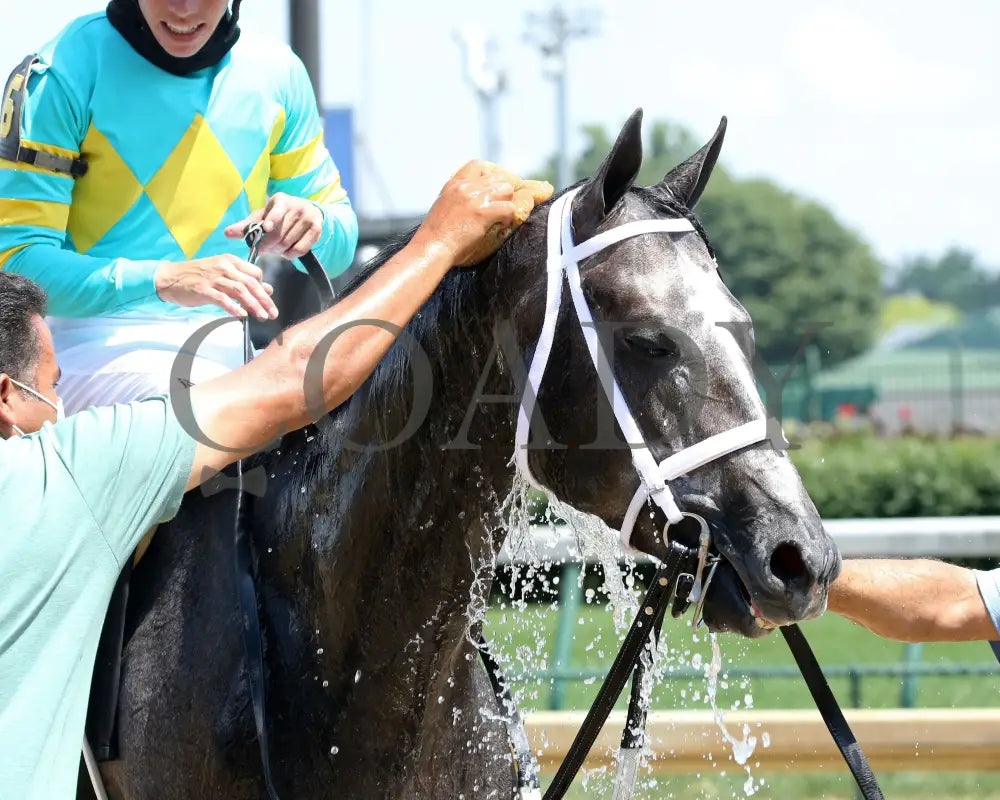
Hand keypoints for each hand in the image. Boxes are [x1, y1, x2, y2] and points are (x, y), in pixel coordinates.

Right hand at [154, 255, 278, 319]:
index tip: (268, 300)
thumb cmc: (197, 276)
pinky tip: (242, 315)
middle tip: (273, 313)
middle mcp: (223, 267)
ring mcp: (213, 278)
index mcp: (230, 261)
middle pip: (250, 283)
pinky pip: (222, 299)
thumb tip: (267, 288)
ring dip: (253, 305)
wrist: (169, 278)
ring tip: (262, 316)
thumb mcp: (222, 274)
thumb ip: (243, 280)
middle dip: (264, 299)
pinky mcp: (203, 289)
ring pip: (240, 291)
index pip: (254, 272)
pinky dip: (234, 307)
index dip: (264, 287)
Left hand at [225, 192, 323, 258]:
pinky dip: (290, 254)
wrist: (308, 211)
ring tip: (276, 247)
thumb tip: (227, 233)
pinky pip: (300, 249)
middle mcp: (297, 207)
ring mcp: (308, 218)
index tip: (266, 228)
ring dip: (279, 250)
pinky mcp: (316, 229)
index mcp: (281, 200)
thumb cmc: (279, 215)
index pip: (277, 211)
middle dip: (269, 245)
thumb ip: (246, 226)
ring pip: (288, 243)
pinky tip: (287, 250)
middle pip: (279, 234)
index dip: (272, 220)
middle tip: (264, 249)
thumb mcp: (262, 216)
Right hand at [414, 160, 553, 266]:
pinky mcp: (484, 212)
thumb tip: (475, 202)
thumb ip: (458, 199)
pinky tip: (500, 226)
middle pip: (498, 178)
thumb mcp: (443, 207)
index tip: (491, 191)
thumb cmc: (436, 236)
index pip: (479, 165)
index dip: (490, 176)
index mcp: (454, 184)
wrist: (432, 247)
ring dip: (506, 204)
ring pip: (506, 189)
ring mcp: (475, 198)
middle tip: (501, 207)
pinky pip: (509, 208)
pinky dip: (508, 218)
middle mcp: (465, 187)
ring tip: (500, 217)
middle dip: (503, 193)